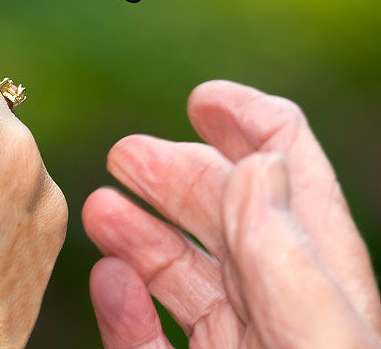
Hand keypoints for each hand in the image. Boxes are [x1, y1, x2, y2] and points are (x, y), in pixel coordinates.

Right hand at [82, 80, 380, 348]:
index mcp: (320, 281)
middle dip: (176, 172)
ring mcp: (238, 348)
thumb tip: (255, 162)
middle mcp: (279, 308)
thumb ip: (285, 258)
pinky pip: (150, 341)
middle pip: (226, 214)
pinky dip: (124, 307)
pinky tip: (109, 280)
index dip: (251, 123)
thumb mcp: (319, 342)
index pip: (291, 174)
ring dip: (139, 234)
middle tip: (125, 154)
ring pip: (184, 274)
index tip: (203, 98)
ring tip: (100, 208)